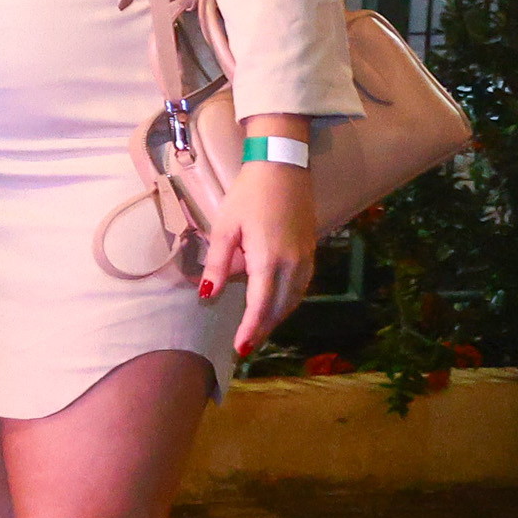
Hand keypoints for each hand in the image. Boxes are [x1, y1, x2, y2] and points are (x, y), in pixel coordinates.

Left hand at [197, 151, 318, 356]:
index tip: (241, 348)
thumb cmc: (248, 196)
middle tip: (246, 347)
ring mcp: (306, 259)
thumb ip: (217, 264)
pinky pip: (300, 287)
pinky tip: (273, 305)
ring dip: (276, 317)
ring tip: (257, 331)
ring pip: (293, 299)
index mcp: (270, 260)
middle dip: (262, 328)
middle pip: (279, 307)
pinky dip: (287, 301)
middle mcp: (293, 264)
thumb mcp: (225, 229)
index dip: (251, 329)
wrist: (282, 169)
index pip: (260, 305)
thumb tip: (207, 294)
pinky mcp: (311, 252)